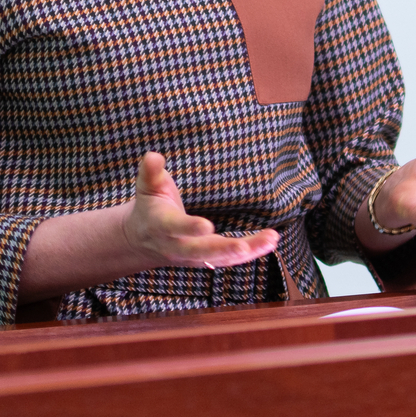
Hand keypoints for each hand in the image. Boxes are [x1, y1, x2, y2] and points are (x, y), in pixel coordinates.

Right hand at [122, 151, 279, 269]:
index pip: (176, 228)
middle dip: (223, 249)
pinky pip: (230, 259)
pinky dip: (250, 253)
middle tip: (243, 246)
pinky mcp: (208, 259)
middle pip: (201, 251)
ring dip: (248, 251)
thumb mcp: (147, 187)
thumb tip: (154, 157)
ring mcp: (194, 256)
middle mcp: (178, 246)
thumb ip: (150, 172)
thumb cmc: (150, 207)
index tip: (207, 226)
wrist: (144, 240)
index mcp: (162, 227)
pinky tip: (270, 242)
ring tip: (271, 239)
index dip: (190, 227)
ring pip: (221, 258)